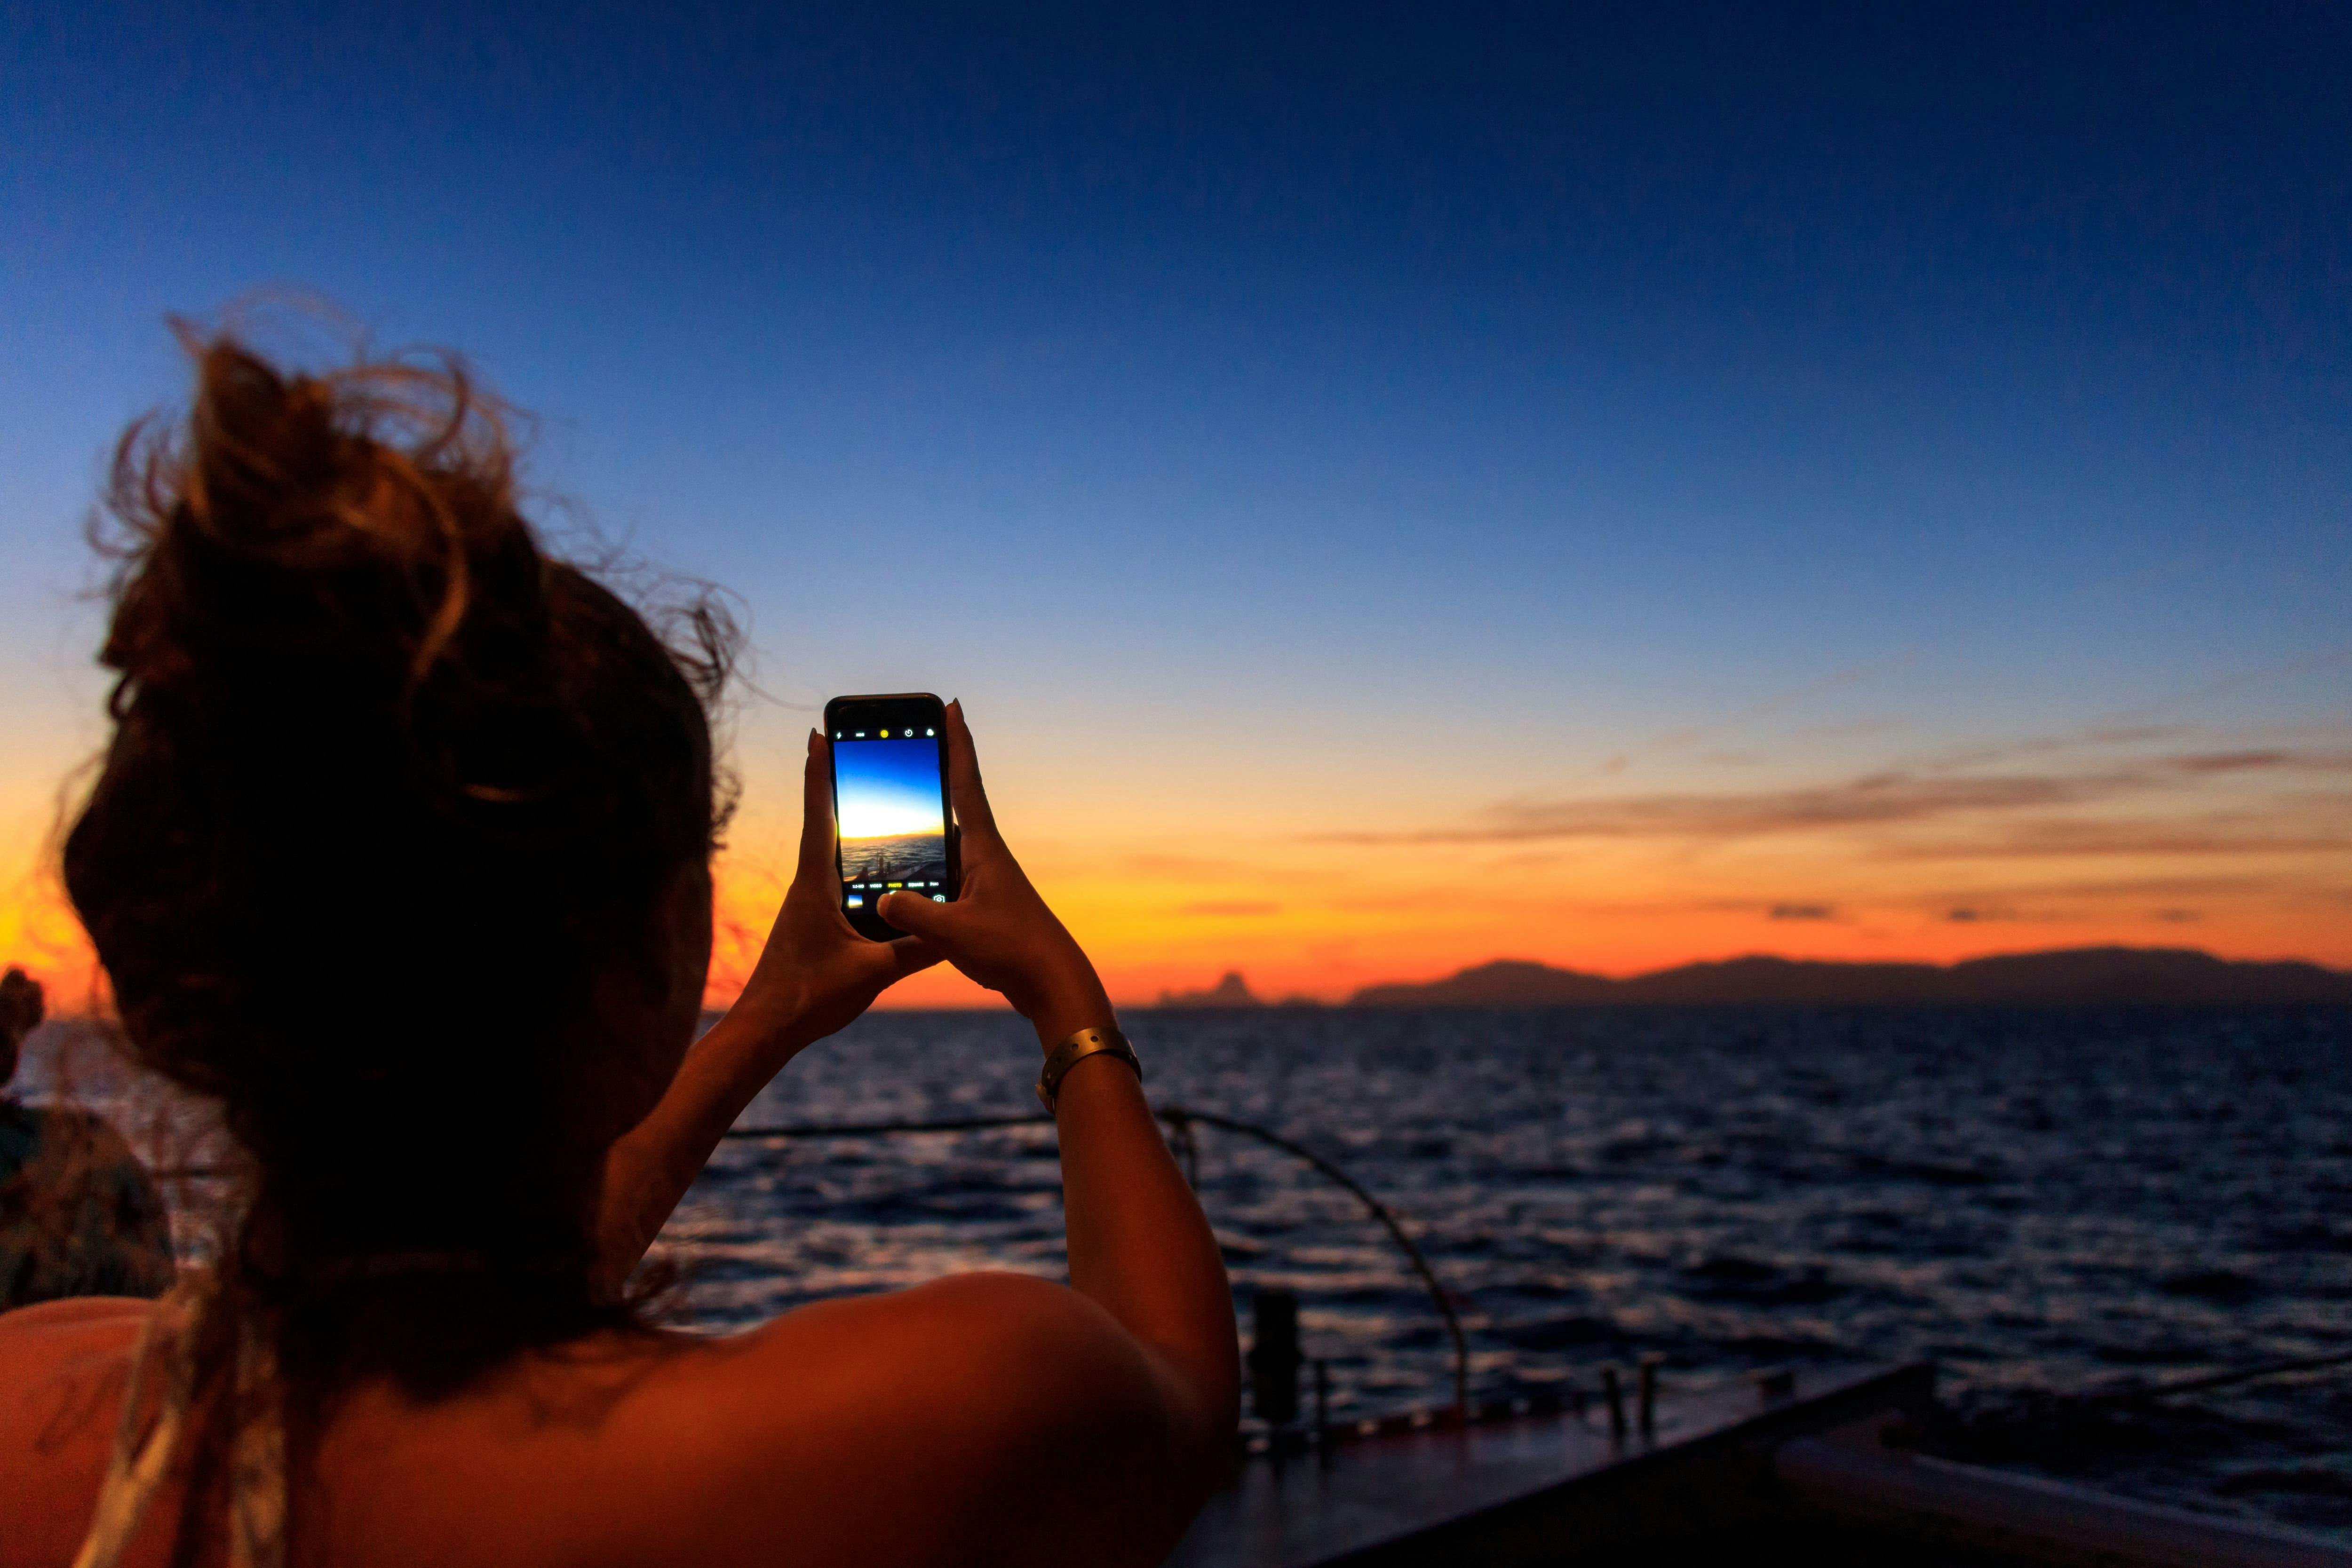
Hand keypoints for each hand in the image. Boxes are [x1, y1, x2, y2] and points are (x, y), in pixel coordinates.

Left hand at [729, 731, 941, 1060]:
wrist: (766, 1030)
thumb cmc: (808, 999)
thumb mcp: (873, 972)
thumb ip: (914, 949)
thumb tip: (954, 930)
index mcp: (816, 885)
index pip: (820, 815)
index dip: (821, 772)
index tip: (820, 733)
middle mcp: (807, 886)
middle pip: (826, 823)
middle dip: (838, 785)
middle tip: (854, 749)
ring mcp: (807, 904)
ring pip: (832, 854)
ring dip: (848, 825)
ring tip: (874, 800)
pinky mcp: (811, 922)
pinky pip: (836, 882)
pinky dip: (854, 865)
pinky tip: (877, 873)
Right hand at [876, 702, 1114, 1046]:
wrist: (1053, 985)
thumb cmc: (1013, 953)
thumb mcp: (953, 933)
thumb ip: (914, 915)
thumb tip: (882, 901)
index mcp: (984, 851)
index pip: (966, 785)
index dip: (957, 745)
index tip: (952, 706)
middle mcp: (988, 858)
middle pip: (959, 801)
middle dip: (940, 769)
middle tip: (922, 735)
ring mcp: (988, 880)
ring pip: (952, 839)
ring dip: (933, 816)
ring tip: (905, 797)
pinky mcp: (985, 905)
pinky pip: (950, 871)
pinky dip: (931, 860)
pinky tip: (911, 872)